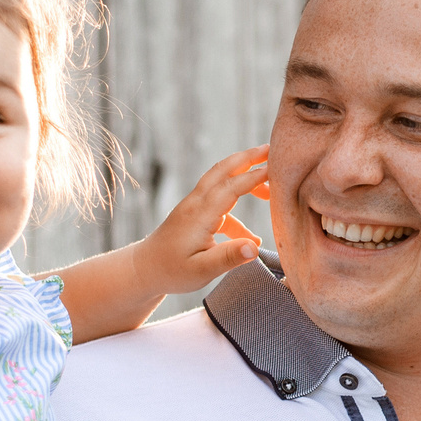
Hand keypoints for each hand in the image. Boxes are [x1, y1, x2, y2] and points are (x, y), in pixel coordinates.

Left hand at [125, 147, 266, 297]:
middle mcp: (196, 203)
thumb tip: (255, 246)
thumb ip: (228, 258)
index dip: (254, 177)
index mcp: (200, 215)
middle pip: (223, 170)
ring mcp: (194, 206)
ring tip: (270, 185)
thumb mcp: (202, 271)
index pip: (231, 187)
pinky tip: (250, 238)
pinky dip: (237, 209)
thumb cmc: (172, 272)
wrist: (143, 270)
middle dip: (248, 157)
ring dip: (244, 175)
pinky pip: (220, 202)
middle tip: (272, 149)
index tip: (277, 169)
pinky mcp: (195, 213)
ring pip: (221, 181)